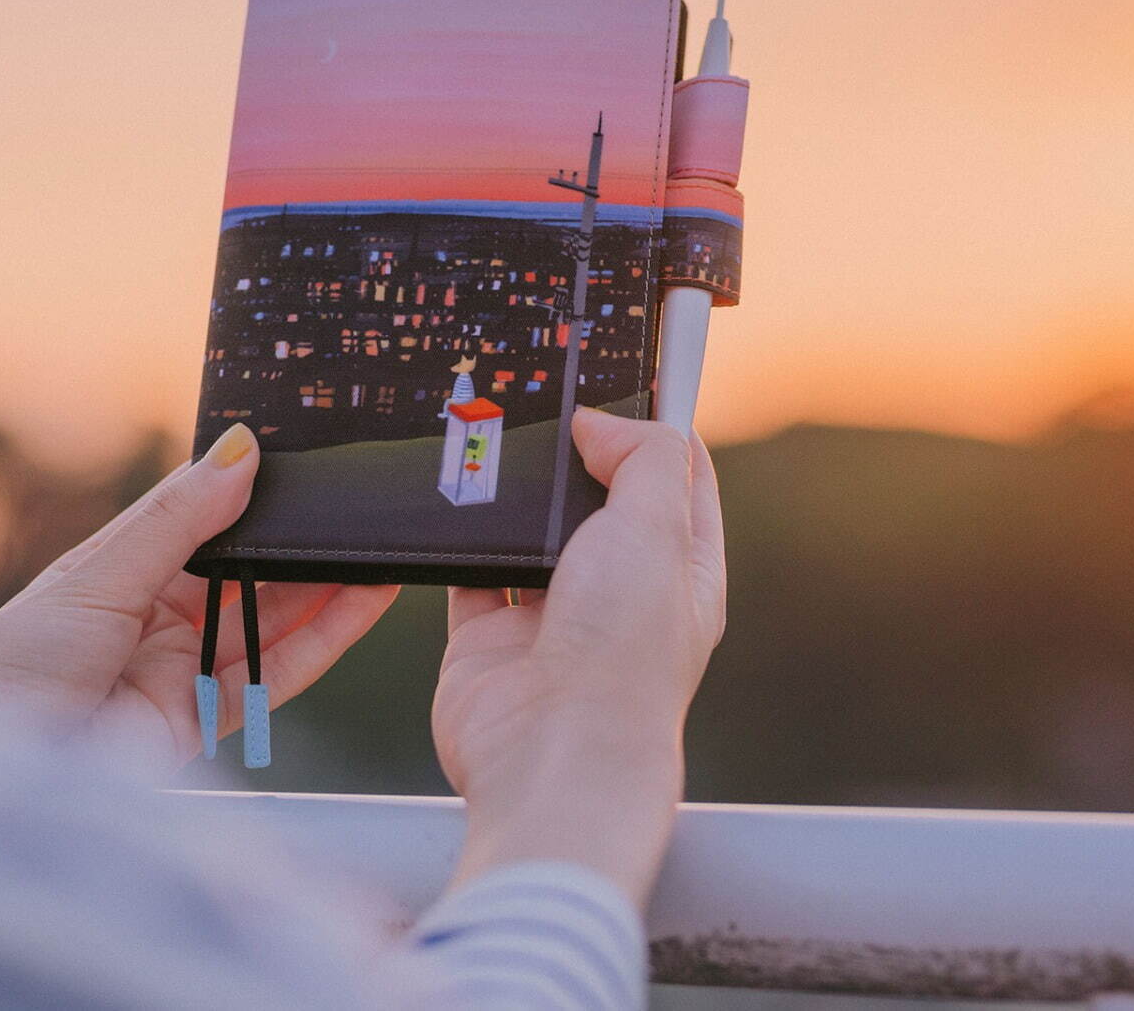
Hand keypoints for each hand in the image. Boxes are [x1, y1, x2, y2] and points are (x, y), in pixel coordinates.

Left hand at [0, 423, 398, 775]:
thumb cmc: (15, 662)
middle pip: (246, 573)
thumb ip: (180, 518)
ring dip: (325, 589)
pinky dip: (322, 641)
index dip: (253, 495)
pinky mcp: (201, 723)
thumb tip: (241, 449)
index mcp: (122, 569)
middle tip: (360, 510)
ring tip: (380, 551)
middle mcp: (156, 616)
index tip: (309, 466)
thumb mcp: (102, 573)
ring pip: (269, 622)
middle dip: (300, 545)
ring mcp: (180, 670)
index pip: (203, 520)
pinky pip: (274, 677)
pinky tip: (361, 604)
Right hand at [432, 407, 724, 905]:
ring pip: (529, 533)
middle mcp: (618, 592)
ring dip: (513, 497)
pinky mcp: (488, 635)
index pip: (676, 478)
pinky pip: (469, 571)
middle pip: (596, 500)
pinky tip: (454, 502)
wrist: (548, 757)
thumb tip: (600, 422)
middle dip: (573, 455)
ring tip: (491, 440)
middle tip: (542, 401)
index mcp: (679, 570)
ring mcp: (551, 616)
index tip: (620, 376)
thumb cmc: (621, 657)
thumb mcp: (657, 531)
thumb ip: (642, 459)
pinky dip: (460, 540)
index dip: (652, 425)